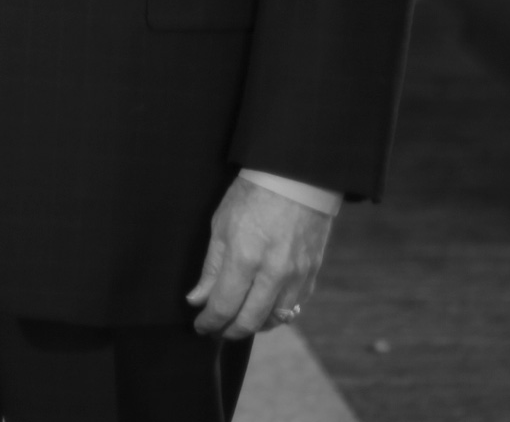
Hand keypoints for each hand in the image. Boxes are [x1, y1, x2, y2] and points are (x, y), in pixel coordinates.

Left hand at [187, 175, 332, 337]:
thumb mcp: (221, 225)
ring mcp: (297, 275)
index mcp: (245, 258)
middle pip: (250, 322)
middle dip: (229, 331)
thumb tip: (197, 299)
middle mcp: (273, 272)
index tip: (200, 325)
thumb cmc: (253, 195)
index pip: (224, 307)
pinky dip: (277, 313)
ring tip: (239, 319)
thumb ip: (211, 268)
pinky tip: (265, 307)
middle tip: (217, 329)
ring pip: (275, 319)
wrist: (297, 178)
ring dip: (254, 325)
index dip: (209, 322)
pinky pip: (294, 307)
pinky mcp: (312, 273)